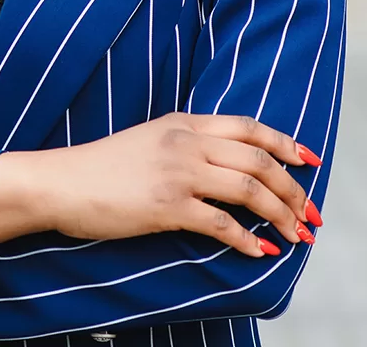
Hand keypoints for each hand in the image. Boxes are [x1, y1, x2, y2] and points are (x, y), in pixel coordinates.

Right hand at [37, 112, 322, 257]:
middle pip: (257, 157)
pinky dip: (246, 238)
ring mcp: (176, 172)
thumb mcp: (149, 139)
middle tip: (310, 212)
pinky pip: (220, 222)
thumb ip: (185, 143)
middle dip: (292, 187)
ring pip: (247, 187)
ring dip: (280, 213)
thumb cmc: (103, 166)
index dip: (284, 142)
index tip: (309, 160)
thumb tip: (222, 163)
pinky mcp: (165, 205)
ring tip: (295, 234)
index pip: (247, 126)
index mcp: (182, 122)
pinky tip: (259, 250)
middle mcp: (184, 142)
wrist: (63, 181)